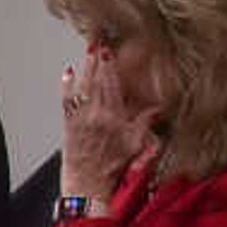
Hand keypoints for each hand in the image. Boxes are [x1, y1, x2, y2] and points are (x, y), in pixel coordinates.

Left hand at [57, 51, 159, 202]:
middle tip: (97, 43)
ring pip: (82, 87)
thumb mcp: (136, 144)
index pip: (111, 86)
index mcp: (113, 117)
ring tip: (87, 53)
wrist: (88, 182)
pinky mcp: (68, 123)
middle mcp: (95, 114)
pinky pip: (67, 99)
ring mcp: (79, 117)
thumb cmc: (113, 166)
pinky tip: (68, 73)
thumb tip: (159, 108)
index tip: (109, 52)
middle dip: (96, 62)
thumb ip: (146, 123)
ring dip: (85, 69)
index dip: (109, 67)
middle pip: (96, 82)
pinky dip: (67, 85)